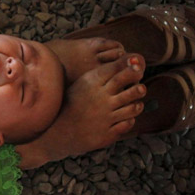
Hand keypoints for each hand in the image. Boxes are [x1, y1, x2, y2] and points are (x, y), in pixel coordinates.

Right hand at [16, 53, 145, 168]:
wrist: (55, 132)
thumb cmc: (71, 104)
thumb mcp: (81, 85)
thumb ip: (102, 74)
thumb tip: (129, 60)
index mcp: (92, 84)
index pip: (118, 70)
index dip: (131, 67)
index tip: (137, 68)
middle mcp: (100, 99)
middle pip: (131, 88)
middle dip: (138, 86)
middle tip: (138, 87)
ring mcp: (105, 117)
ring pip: (134, 107)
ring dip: (137, 103)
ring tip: (134, 103)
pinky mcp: (107, 134)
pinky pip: (128, 123)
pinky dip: (129, 119)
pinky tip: (123, 116)